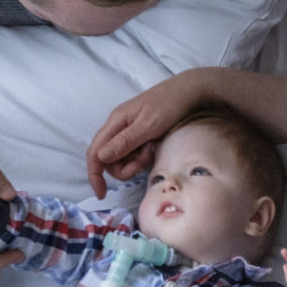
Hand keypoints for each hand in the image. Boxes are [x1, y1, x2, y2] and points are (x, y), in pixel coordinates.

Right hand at [87, 69, 206, 195]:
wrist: (191, 91)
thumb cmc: (170, 105)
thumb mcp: (148, 126)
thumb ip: (125, 142)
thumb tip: (100, 158)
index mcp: (115, 122)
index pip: (95, 153)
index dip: (95, 175)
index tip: (102, 194)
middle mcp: (118, 126)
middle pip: (110, 159)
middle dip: (126, 167)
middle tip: (145, 161)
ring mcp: (129, 130)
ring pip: (124, 158)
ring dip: (137, 160)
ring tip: (154, 148)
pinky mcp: (141, 133)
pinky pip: (136, 152)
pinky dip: (145, 154)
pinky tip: (156, 145)